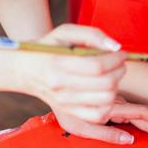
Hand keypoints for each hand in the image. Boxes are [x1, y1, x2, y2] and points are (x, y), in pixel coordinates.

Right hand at [11, 23, 126, 123]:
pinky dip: (110, 103)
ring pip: (106, 100)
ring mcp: (65, 103)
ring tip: (113, 75)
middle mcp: (61, 87)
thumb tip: (115, 46)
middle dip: (119, 71)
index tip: (121, 53)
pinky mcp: (70, 113)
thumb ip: (91, 34)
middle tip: (120, 63)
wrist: (26, 70)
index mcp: (58, 65)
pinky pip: (99, 115)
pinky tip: (107, 91)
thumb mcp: (64, 32)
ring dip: (117, 86)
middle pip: (105, 84)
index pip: (97, 66)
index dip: (115, 59)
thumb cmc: (48, 48)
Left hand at [53, 99, 147, 147]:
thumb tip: (131, 139)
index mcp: (113, 107)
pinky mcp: (115, 103)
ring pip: (144, 113)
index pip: (144, 115)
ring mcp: (118, 102)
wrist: (56, 85)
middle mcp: (119, 103)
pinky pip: (136, 113)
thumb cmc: (65, 109)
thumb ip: (106, 133)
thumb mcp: (81, 126)